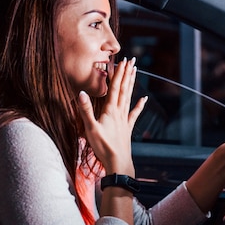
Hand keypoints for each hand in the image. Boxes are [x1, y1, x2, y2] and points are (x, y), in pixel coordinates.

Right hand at [77, 57, 146, 175]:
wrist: (118, 163)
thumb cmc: (103, 147)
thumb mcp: (90, 128)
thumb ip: (85, 110)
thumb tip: (80, 93)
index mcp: (110, 110)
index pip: (115, 88)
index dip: (118, 74)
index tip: (122, 61)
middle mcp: (120, 112)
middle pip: (124, 89)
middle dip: (127, 74)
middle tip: (132, 61)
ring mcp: (125, 119)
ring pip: (129, 97)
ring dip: (132, 84)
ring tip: (136, 72)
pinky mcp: (128, 127)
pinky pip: (135, 113)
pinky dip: (140, 105)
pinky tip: (144, 99)